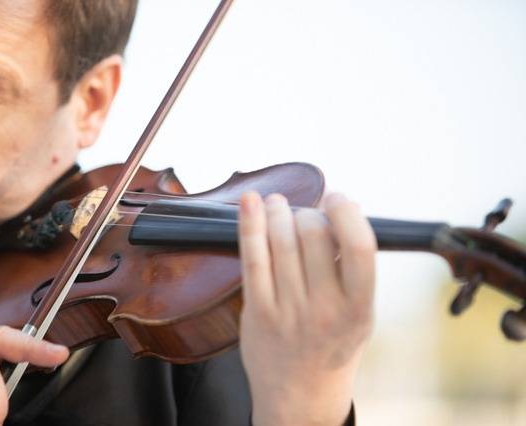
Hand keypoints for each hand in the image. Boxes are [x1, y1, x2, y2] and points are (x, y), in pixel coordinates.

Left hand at [238, 192, 375, 425]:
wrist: (301, 395)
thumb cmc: (332, 347)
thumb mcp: (359, 314)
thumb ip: (353, 270)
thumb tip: (343, 213)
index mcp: (359, 308)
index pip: (359, 247)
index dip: (346, 213)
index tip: (338, 200)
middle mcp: (325, 309)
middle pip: (313, 235)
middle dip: (308, 212)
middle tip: (304, 214)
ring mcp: (288, 310)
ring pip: (281, 241)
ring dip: (278, 212)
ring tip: (278, 204)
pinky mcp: (258, 310)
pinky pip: (253, 257)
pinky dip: (250, 225)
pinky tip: (250, 203)